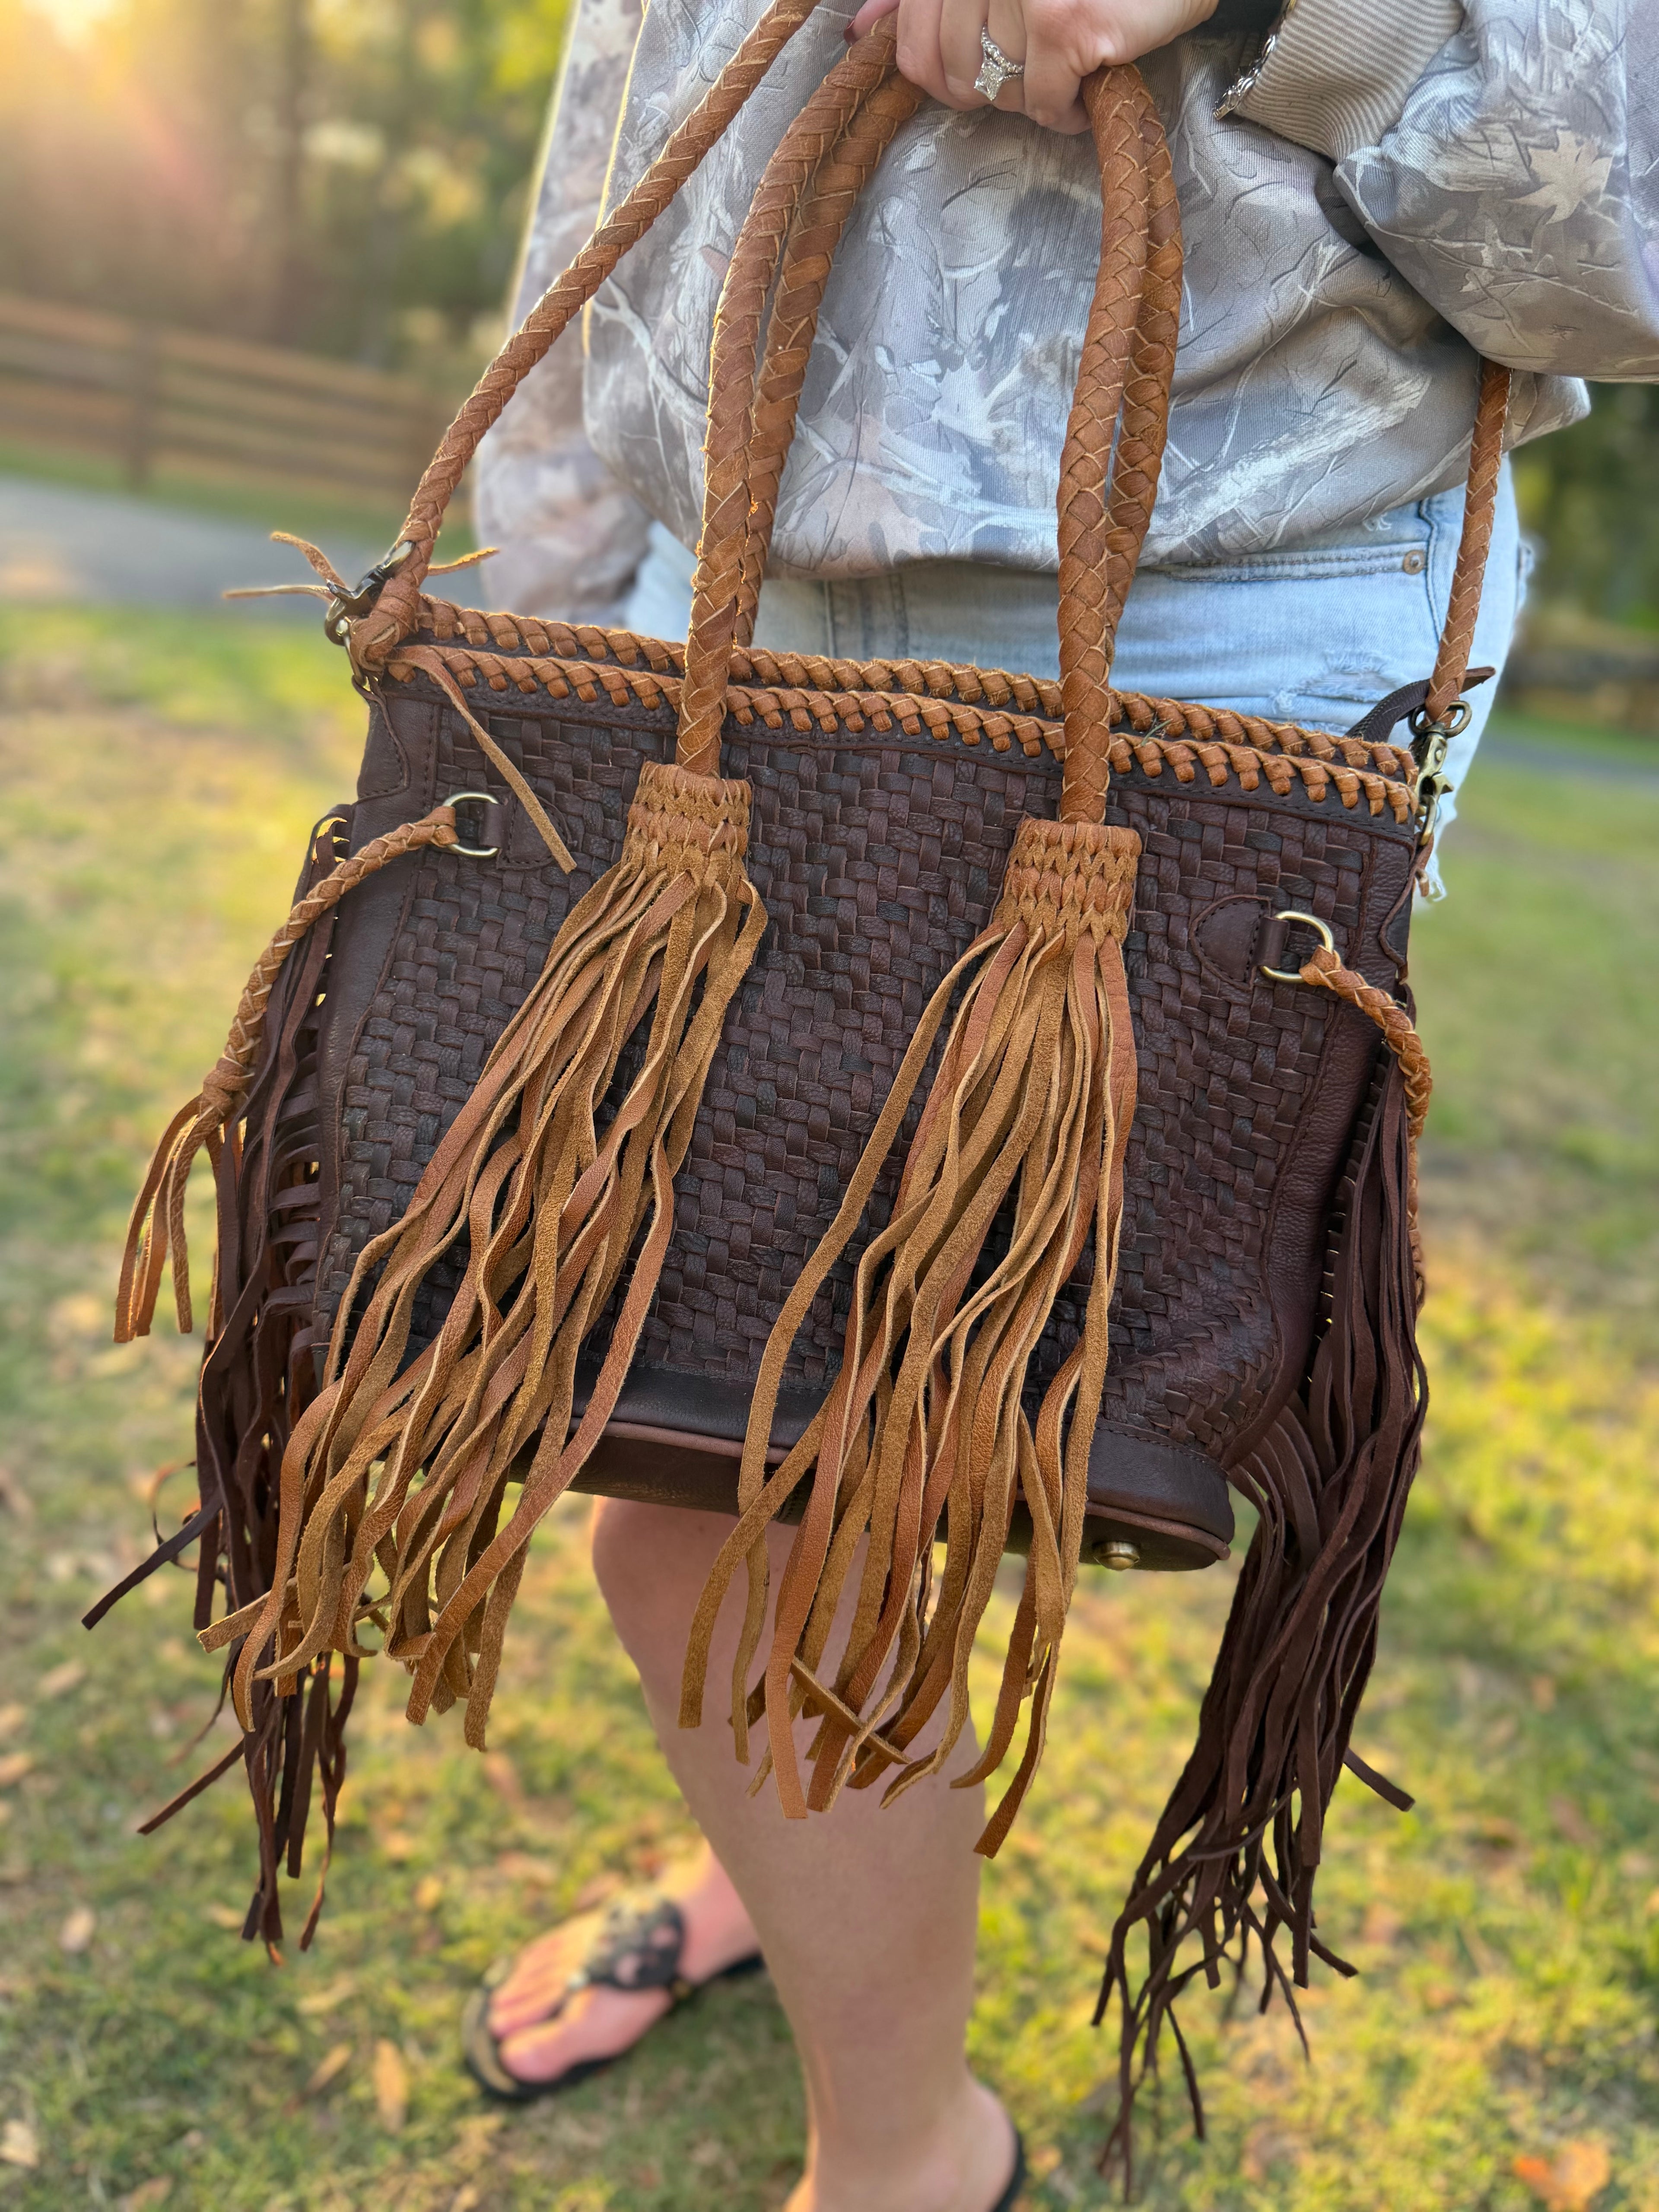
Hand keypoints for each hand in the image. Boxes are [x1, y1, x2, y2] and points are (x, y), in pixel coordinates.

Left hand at [847, 0, 1216, 132]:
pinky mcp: (1065, 26)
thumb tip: (863, 29)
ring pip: (1001, 92)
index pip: (913, 46)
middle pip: (957, 75)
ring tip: (1067, 71)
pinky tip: (1088, 88)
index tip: (978, 79)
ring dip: (1035, 98)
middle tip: (1036, 71)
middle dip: (995, 88)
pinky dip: (1068, 113)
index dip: (942, 80)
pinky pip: (1046, 105)